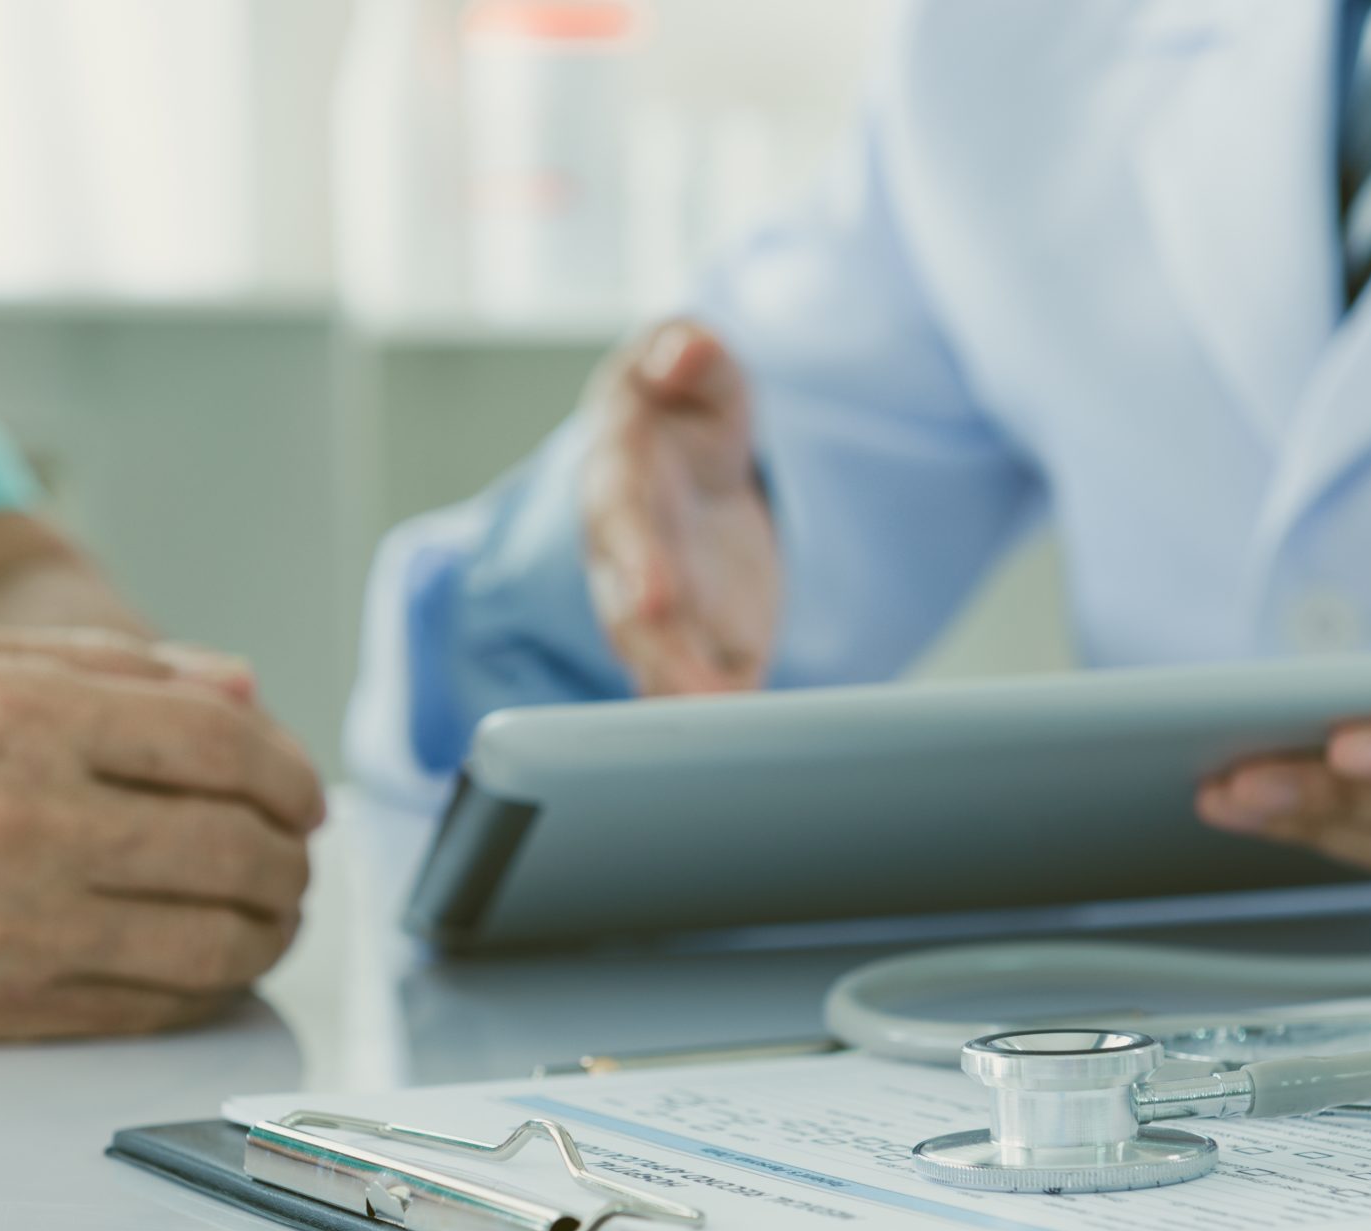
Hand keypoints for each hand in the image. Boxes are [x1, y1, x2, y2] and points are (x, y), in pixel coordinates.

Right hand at [0, 622, 325, 1038]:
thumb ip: (111, 669)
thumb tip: (244, 694)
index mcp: (14, 718)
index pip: (219, 750)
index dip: (289, 773)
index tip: (303, 791)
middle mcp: (15, 826)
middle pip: (230, 851)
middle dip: (292, 857)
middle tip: (298, 854)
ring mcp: (0, 929)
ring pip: (206, 945)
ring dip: (268, 930)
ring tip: (272, 910)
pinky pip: (141, 1010)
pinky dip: (201, 989)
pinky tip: (211, 962)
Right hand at [580, 319, 778, 693]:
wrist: (684, 466)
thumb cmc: (678, 416)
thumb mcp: (691, 367)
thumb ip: (689, 354)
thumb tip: (682, 350)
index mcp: (618, 483)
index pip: (621, 523)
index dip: (637, 563)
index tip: (655, 600)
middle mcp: (624, 560)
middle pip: (633, 617)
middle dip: (660, 656)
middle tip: (695, 698)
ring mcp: (660, 612)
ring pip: (660, 664)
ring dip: (688, 702)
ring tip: (732, 730)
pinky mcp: (700, 644)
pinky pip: (704, 688)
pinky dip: (725, 716)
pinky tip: (752, 740)